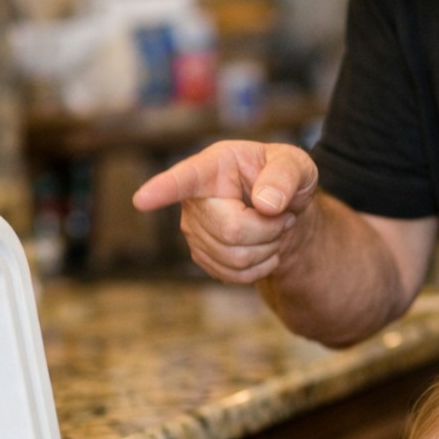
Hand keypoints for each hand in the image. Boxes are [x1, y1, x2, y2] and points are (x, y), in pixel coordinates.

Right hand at [132, 141, 317, 284]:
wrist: (284, 211)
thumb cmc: (286, 179)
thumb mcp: (297, 164)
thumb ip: (285, 175)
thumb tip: (266, 203)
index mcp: (214, 166)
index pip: (185, 179)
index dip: (163, 189)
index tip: (142, 199)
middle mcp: (195, 198)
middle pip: (231, 231)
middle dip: (269, 229)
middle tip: (284, 216)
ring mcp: (194, 230)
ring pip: (235, 257)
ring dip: (269, 248)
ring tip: (275, 228)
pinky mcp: (202, 256)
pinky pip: (235, 274)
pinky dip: (262, 266)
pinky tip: (265, 248)